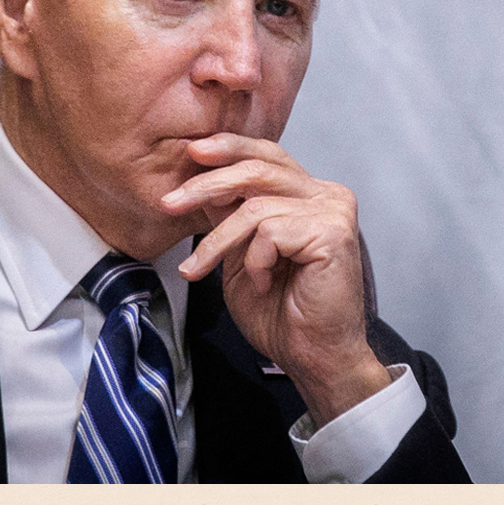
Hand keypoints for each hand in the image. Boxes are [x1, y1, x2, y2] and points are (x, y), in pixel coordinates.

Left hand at [167, 135, 389, 424]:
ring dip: (217, 242)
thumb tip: (203, 181)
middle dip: (207, 184)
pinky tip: (262, 284)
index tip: (192, 152)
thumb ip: (231, 216)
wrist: (312, 356)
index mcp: (311, 194)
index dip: (230, 148)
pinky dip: (254, 261)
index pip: (268, 156)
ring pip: (256, 206)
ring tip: (199, 270)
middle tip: (169, 204)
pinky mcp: (333, 233)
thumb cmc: (281, 312)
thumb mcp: (243, 254)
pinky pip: (270, 232)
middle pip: (259, 169)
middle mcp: (328, 195)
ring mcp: (334, 211)